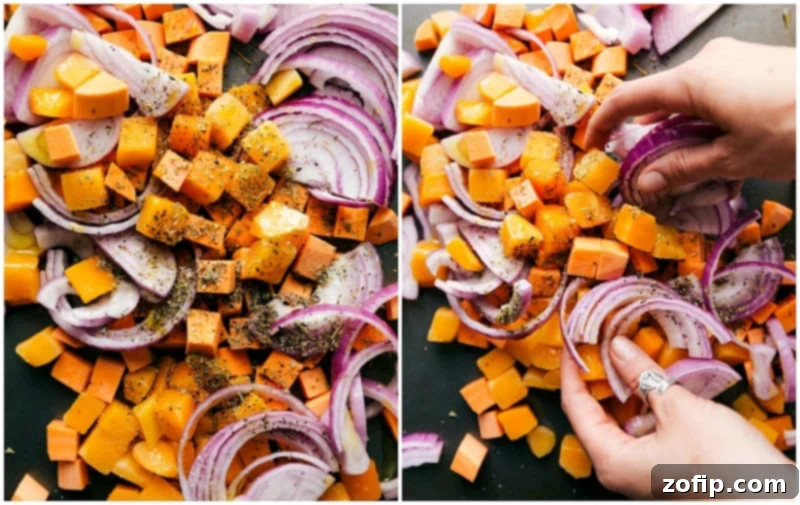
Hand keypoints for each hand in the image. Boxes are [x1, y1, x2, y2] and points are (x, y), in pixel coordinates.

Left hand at [560, 336, 790, 497]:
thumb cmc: (722, 462)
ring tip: (626, 350)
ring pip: (621, 420)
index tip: (572, 340)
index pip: (575, 407)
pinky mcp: (664, 466)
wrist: (772, 504)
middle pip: (595, 413)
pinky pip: (643, 429)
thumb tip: (614, 346)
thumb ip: (642, 376)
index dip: (572, 371)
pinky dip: (644, 402)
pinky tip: (653, 378)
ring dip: (624, 386)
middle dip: (600, 375)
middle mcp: (618, 468)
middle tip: (601, 339)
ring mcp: (642, 470)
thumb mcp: (679, 410)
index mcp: (609, 459)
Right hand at [584, 37, 795, 194]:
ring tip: (692, 168)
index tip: (592, 147)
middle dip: (649, 136)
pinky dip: (705, 120)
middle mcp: (708, 61)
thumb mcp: (735, 158)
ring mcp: (734, 59)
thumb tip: (645, 184)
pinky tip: (722, 148)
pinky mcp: (754, 64)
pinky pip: (714, 91)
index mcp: (693, 80)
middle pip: (661, 99)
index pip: (629, 98)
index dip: (603, 123)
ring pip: (689, 97)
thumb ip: (683, 168)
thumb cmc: (795, 129)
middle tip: (649, 172)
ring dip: (681, 131)